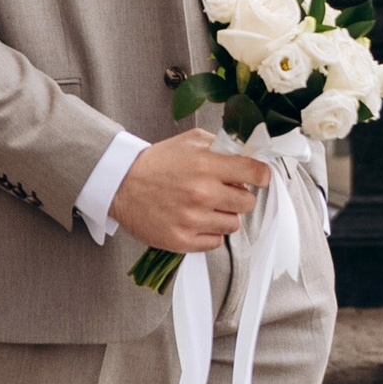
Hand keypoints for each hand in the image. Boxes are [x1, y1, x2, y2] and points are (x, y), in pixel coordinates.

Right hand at [112, 129, 268, 253]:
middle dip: (240, 196)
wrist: (121, 184)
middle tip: (224, 192)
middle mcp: (202, 192)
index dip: (261, 175)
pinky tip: (195, 221)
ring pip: (233, 224)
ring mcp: (192, 219)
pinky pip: (215, 242)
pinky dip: (209, 233)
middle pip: (248, 202)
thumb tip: (250, 153)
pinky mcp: (182, 240)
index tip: (258, 178)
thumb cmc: (157, 162)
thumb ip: (221, 145)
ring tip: (205, 207)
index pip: (255, 172)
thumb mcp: (190, 141)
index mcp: (206, 164)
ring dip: (224, 216)